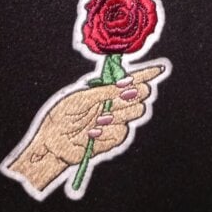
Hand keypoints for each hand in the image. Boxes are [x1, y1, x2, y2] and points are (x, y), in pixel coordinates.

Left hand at [5, 65, 165, 192]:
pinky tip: (94, 133)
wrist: (52, 143)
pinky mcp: (113, 139)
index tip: (159, 68)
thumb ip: (105, 91)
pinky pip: (123, 132)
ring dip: (119, 114)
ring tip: (99, 119)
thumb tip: (126, 83)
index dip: (146, 73)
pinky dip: (109, 131)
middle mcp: (114, 104)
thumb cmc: (61, 116)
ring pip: (136, 112)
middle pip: (140, 94)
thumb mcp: (81, 97)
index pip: (132, 79)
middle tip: (117, 99)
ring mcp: (115, 121)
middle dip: (133, 94)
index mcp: (106, 89)